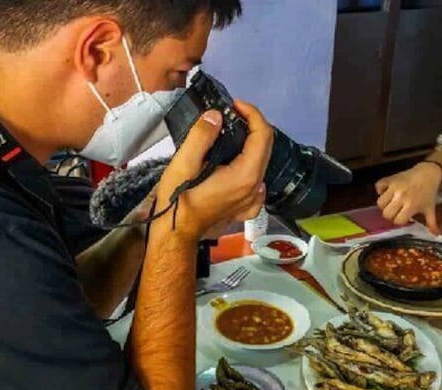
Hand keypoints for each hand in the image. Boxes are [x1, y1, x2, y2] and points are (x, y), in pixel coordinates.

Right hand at [153, 102, 271, 241]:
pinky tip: (238, 166)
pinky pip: (256, 183)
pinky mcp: (245, 207)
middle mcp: (254, 187)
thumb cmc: (177, 200)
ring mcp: (252, 199)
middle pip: (265, 147)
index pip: (263, 135)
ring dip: (249, 144)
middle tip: (230, 115)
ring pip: (261, 162)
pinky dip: (250, 168)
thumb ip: (202, 136)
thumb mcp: (184, 163)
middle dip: (251, 125)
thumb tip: (216, 116)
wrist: (176, 232)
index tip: (234, 105)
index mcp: (245, 174)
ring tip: (229, 134)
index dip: (252, 113)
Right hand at [375, 162, 441, 231]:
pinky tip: (386, 191)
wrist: (428, 173)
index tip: (402, 216)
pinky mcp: (390, 178)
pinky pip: (378, 186)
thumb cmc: (428, 193)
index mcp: (411, 205)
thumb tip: (435, 235)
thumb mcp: (430, 208)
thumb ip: (431, 223)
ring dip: (384, 204)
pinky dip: (380, 189)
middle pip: (386, 213)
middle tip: (395, 211)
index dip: (399, 220)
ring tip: (390, 202)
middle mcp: (401, 197)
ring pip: (380, 202)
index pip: (397, 220)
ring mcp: (394, 187)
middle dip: (390, 214)